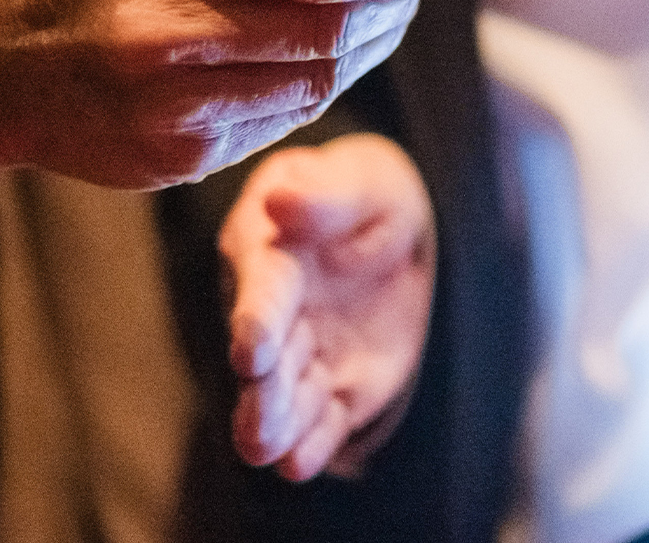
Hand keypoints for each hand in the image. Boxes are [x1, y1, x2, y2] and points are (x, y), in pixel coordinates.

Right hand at [0, 0, 450, 213]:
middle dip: (388, 3)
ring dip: (361, 48)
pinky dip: (311, 87)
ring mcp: (164, 105)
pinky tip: (310, 56)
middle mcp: (158, 28)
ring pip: (317, 83)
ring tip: (371, 16)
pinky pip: (278, 123)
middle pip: (330, 26)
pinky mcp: (171, 158)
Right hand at [221, 133, 433, 480]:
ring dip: (275, 424)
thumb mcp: (358, 183)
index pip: (264, 291)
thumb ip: (323, 195)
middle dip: (262, 388)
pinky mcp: (335, 392)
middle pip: (267, 357)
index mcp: (271, 255)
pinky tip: (299, 466)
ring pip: (284, 398)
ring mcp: (303, 358)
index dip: (258, 318)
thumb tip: (280, 200)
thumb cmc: (365, 198)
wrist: (396, 237)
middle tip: (257, 420)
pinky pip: (322, 424)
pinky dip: (310, 446)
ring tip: (267, 451)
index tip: (253, 348)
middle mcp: (276, 316)